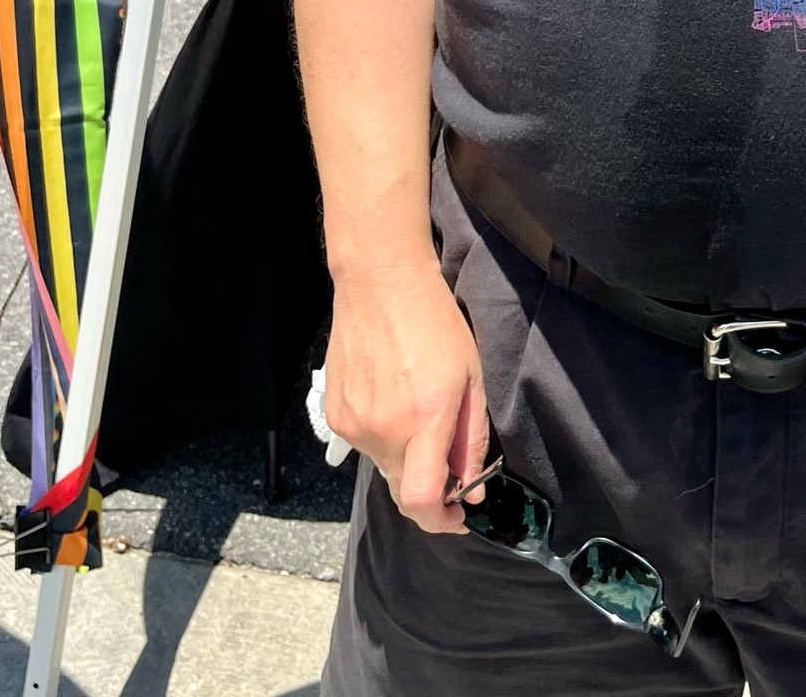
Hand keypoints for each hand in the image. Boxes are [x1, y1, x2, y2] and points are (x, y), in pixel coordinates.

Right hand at [323, 257, 487, 534]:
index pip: (422, 501)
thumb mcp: (471, 376)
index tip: (458, 516)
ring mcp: (354, 424)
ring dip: (406, 456)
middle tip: (448, 462)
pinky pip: (365, 444)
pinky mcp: (334, 415)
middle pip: (403, 491)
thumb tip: (471, 488)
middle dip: (429, 489)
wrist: (379, 283)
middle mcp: (384, 430)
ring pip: (385, 466)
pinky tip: (392, 398)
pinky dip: (384, 436)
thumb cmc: (434, 322)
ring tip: (417, 408)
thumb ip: (471, 438)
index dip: (441, 521)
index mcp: (424, 419)